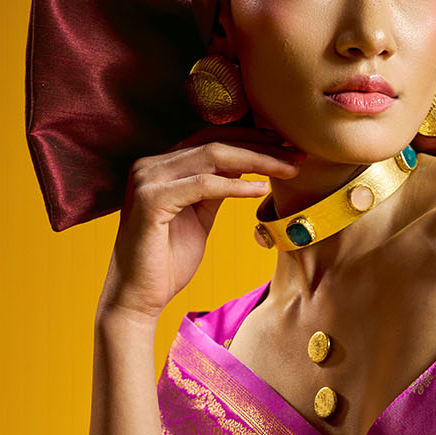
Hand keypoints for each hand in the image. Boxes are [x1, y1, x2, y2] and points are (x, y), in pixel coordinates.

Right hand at [99, 125, 304, 323]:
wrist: (138, 296)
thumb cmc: (168, 262)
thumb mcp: (200, 217)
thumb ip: (216, 190)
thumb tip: (246, 167)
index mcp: (161, 165)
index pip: (211, 139)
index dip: (251, 138)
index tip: (287, 146)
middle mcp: (151, 165)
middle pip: (216, 142)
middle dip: (261, 145)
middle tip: (297, 153)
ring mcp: (147, 179)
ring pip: (213, 157)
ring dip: (258, 160)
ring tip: (289, 168)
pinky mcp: (151, 199)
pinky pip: (204, 185)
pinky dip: (236, 186)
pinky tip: (262, 189)